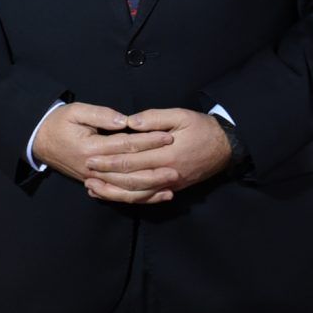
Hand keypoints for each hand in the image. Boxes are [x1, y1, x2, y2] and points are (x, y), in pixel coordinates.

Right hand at [30, 103, 172, 186]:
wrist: (39, 141)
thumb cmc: (58, 122)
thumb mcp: (76, 111)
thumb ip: (101, 115)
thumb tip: (125, 121)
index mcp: (91, 148)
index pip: (126, 145)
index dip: (148, 141)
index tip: (169, 137)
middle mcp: (93, 168)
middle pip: (130, 171)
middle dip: (155, 169)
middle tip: (177, 167)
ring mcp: (94, 179)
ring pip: (126, 189)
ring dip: (150, 188)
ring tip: (172, 184)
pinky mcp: (95, 184)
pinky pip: (119, 195)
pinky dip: (139, 197)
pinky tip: (156, 195)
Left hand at [82, 107, 231, 204]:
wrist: (227, 146)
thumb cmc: (202, 127)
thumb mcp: (180, 115)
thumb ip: (154, 119)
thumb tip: (129, 123)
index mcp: (166, 153)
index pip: (131, 158)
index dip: (109, 159)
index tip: (91, 156)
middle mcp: (167, 172)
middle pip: (131, 178)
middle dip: (106, 176)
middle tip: (86, 172)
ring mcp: (171, 183)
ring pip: (138, 193)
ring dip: (114, 192)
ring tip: (93, 188)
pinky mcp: (174, 187)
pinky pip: (149, 197)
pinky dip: (131, 198)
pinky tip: (115, 195)